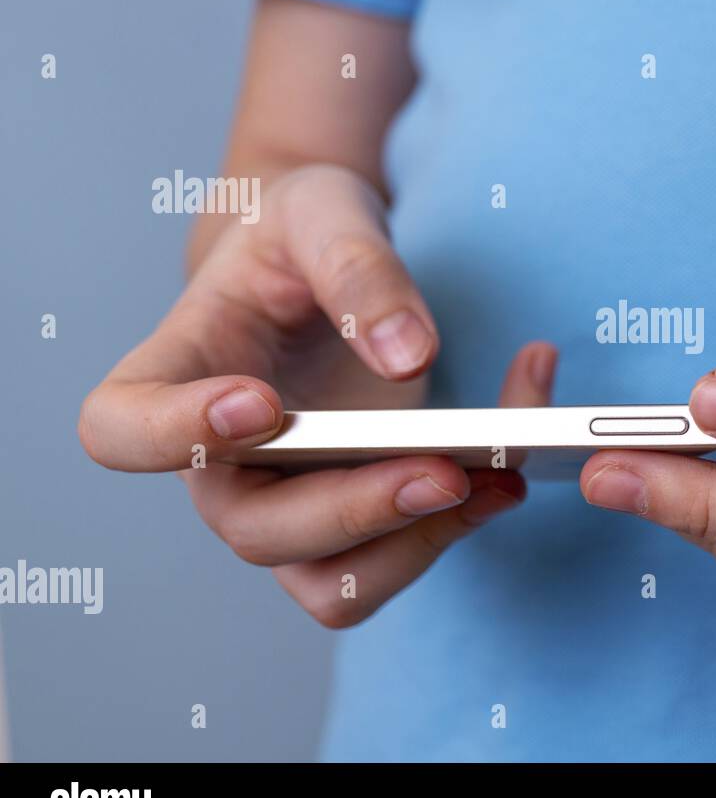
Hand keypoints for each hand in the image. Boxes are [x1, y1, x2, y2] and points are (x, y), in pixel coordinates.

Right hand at [80, 164, 557, 626]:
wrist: (326, 264)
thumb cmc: (300, 234)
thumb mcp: (324, 212)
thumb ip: (357, 268)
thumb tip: (406, 355)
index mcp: (176, 372)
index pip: (123, 429)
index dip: (176, 435)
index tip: (259, 405)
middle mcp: (222, 463)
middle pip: (255, 532)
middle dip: (353, 513)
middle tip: (440, 470)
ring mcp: (289, 503)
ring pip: (331, 584)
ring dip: (419, 546)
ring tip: (496, 477)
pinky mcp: (357, 518)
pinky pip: (399, 560)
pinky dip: (461, 528)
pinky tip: (510, 467)